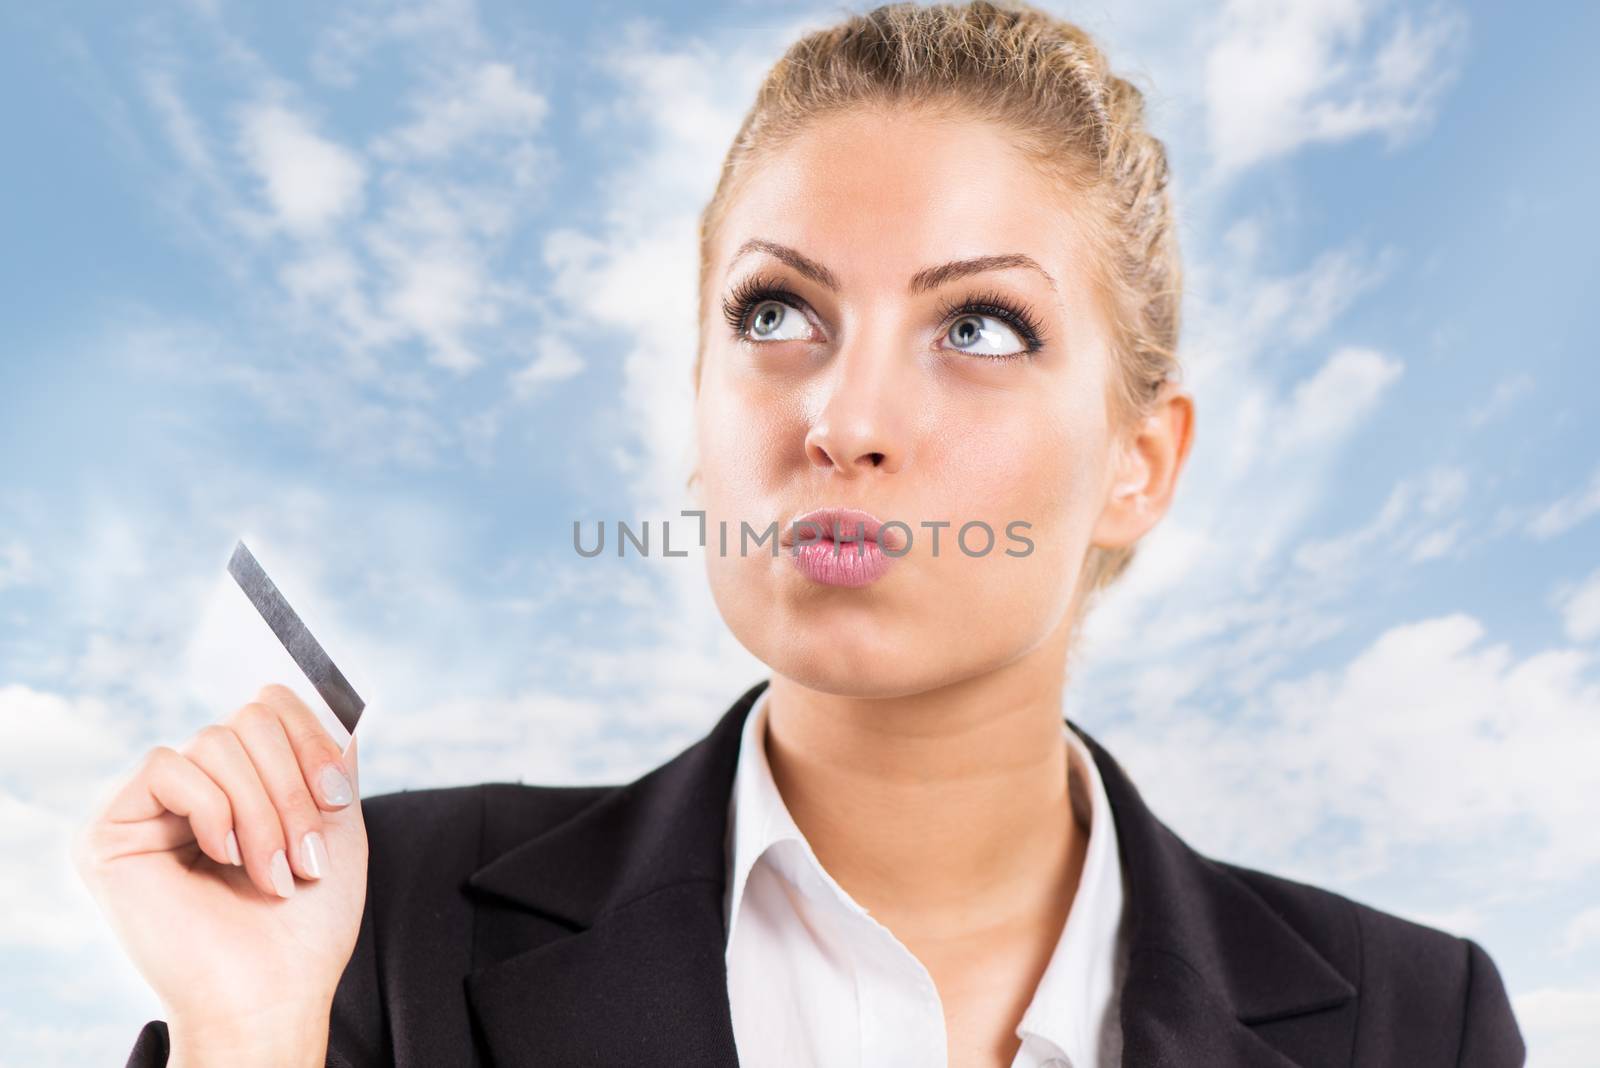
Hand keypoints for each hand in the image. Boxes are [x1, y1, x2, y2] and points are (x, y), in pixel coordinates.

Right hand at [74, 684, 367, 1064]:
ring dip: (262, 810)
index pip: (268, 705)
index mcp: (242, 783)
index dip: (311, 736)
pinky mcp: (110, 831)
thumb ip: (330, 759)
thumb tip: (337, 704)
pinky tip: (223, 858)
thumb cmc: (306, 924)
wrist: (273, 994)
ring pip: (214, 741)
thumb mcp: (336, 824)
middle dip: (292, 785)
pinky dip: (213, 810)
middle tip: (307, 855)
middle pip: (246, 718)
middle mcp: (192, 788)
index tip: (338, 798)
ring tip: (275, 873)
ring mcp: (149, 808)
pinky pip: (167, 766)